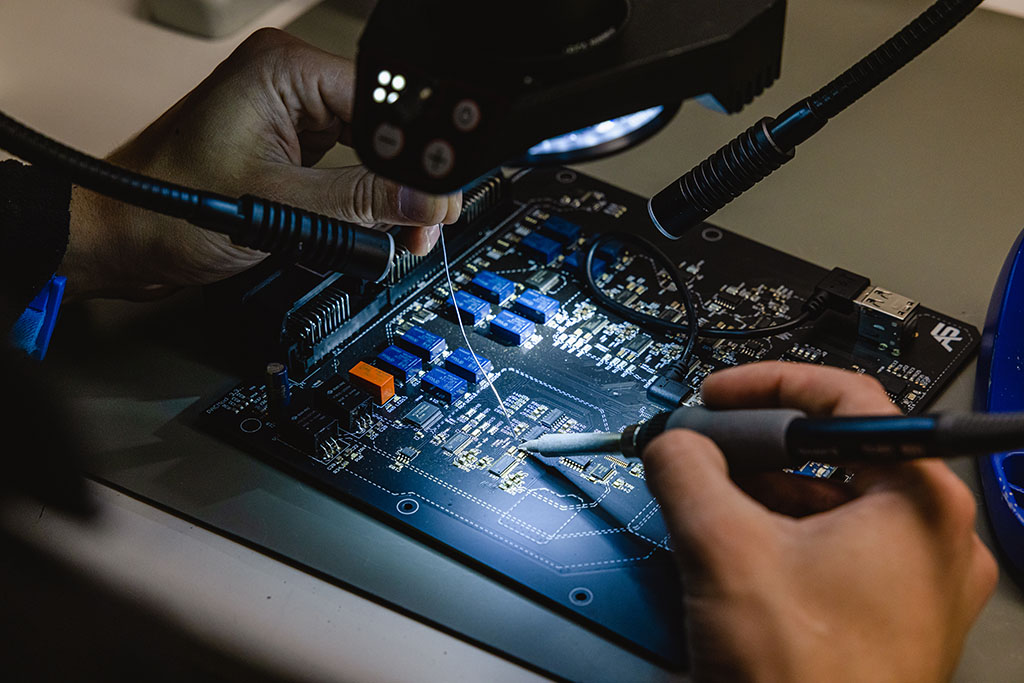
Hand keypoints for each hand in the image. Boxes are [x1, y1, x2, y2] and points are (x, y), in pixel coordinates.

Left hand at [60, 28, 460, 298]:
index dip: (417, 153)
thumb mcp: (278, 206)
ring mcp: (294, 120)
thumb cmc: (165, 205)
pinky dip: (362, 206)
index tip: (440, 194)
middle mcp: (293, 86)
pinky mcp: (293, 152)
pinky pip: (350, 174)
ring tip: (398, 233)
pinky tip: (368, 229)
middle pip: (384, 129)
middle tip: (423, 224)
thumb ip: (361, 203)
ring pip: (371, 155)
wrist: (118, 239)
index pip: (383, 100)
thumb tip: (427, 201)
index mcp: (286, 71)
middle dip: (405, 183)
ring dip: (386, 199)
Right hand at [642, 361, 996, 681]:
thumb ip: (687, 471)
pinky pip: (833, 549)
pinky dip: (780, 536)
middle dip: (756, 449)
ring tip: (709, 500)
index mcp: (920, 501)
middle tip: (707, 450)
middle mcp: (932, 537)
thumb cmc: (808, 680)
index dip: (771, 384)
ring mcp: (915, 582)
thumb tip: (672, 442)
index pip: (847, 397)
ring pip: (830, 503)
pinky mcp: (889, 616)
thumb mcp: (725, 550)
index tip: (723, 395)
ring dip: (762, 493)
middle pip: (834, 452)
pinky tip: (736, 547)